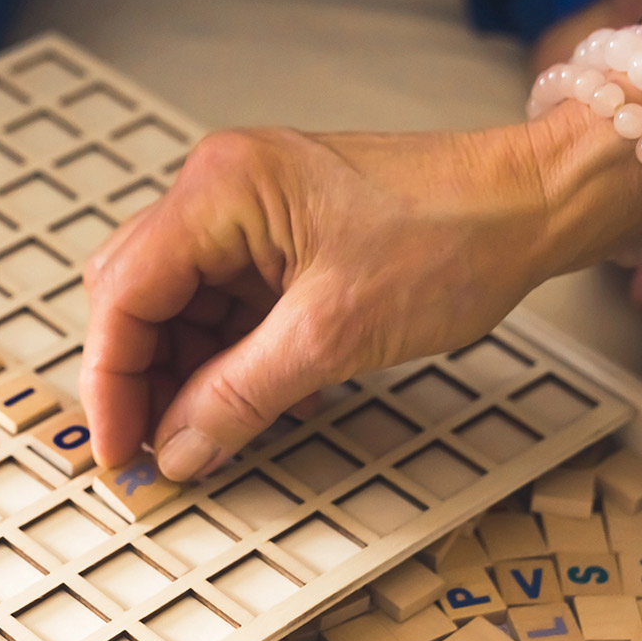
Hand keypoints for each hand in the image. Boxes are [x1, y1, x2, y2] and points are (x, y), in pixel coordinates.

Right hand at [80, 110, 641, 479]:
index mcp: (221, 189)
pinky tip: (253, 399)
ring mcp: (251, 208)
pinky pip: (226, 301)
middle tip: (156, 453)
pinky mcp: (281, 232)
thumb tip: (178, 450)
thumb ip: (240, 396)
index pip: (125, 292)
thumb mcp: (334, 335)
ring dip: (186, 372)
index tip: (122, 452)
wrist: (530, 204)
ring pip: (179, 303)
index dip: (111, 381)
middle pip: (138, 293)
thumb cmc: (453, 235)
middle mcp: (222, 187)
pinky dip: (228, 354)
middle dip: (141, 378)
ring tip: (209, 434)